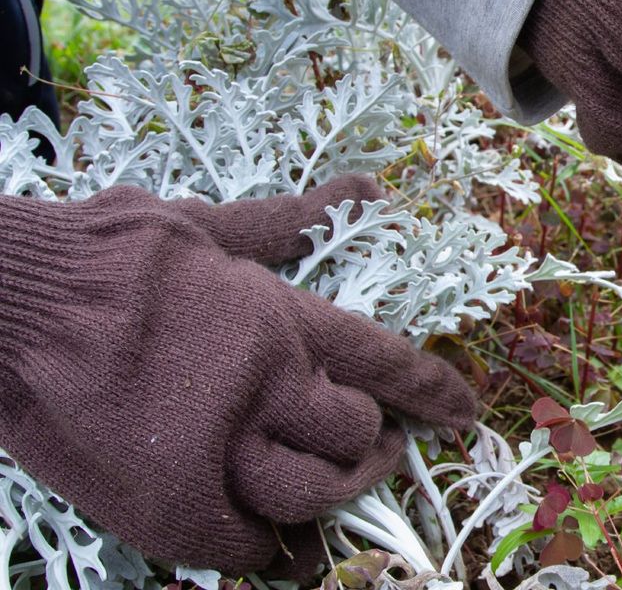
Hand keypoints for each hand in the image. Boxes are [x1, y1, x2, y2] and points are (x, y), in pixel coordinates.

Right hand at [0, 176, 475, 574]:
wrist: (4, 304)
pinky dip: (266, 543)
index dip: (431, 389)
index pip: (380, 360)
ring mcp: (216, 449)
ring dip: (333, 492)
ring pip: (311, 492)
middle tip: (379, 445)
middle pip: (353, 435)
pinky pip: (245, 544)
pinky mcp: (168, 502)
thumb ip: (288, 221)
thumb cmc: (102, 254)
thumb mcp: (203, 224)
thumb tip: (362, 188)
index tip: (463, 411)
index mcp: (275, 318)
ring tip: (335, 481)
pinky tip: (269, 528)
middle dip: (374, 443)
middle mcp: (260, 386)